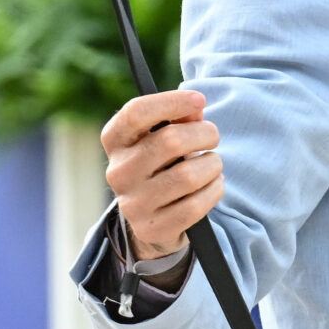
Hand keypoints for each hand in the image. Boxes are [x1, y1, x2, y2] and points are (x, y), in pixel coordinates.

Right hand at [102, 89, 222, 260]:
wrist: (153, 216)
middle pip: (169, 141)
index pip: (136, 112)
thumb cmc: (163, 162)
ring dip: (212, 165)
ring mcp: (133, 203)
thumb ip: (180, 117)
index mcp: (114, 140)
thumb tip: (195, 107)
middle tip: (213, 136)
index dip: (172, 102)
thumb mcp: (165, 134)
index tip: (200, 99)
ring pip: (188, 176)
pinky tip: (214, 184)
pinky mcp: (151, 228)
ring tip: (213, 164)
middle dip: (204, 134)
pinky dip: (214, 191)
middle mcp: (118, 172)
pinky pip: (195, 206)